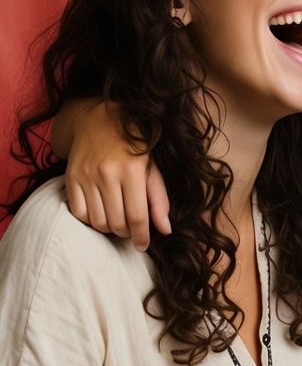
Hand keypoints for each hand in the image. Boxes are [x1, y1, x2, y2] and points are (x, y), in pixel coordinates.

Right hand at [63, 101, 170, 249]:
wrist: (100, 119)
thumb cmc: (134, 144)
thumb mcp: (153, 167)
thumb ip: (159, 199)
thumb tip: (166, 230)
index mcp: (133, 171)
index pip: (137, 217)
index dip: (141, 237)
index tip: (143, 245)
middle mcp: (108, 175)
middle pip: (116, 223)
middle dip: (127, 233)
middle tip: (132, 229)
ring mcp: (86, 177)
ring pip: (97, 222)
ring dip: (109, 229)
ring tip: (118, 221)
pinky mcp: (70, 178)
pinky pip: (78, 213)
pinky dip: (90, 220)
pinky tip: (101, 213)